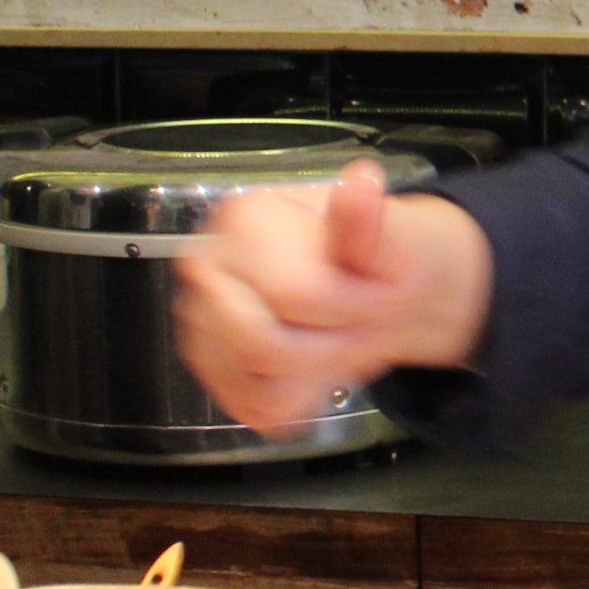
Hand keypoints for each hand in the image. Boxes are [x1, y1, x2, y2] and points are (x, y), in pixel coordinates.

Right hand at [175, 161, 495, 434]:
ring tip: (345, 342)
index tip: (385, 297)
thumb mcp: (388, 233)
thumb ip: (368, 221)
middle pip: (266, 348)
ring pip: (260, 384)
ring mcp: (199, 318)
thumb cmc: (375, 253)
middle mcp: (206, 266)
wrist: (369, 281)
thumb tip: (362, 182)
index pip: (297, 295)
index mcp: (245, 218)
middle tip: (367, 329)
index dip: (354, 309)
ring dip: (320, 377)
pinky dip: (297, 399)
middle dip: (334, 349)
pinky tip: (319, 368)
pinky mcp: (210, 363)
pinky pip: (253, 406)